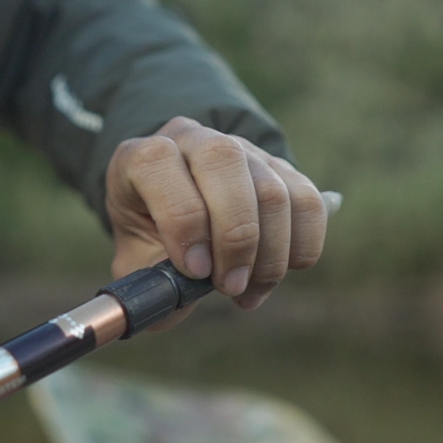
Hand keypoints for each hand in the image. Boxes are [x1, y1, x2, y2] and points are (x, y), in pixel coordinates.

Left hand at [105, 117, 327, 327]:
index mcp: (139, 157)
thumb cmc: (150, 238)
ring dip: (268, 254)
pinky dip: (301, 246)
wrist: (176, 211)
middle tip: (229, 287)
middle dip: (235, 236)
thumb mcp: (135, 258)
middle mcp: (192, 141)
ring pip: (272, 189)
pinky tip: (276, 273)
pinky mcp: (280, 168)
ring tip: (246, 292)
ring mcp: (241, 149)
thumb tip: (176, 302)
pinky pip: (307, 201)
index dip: (181, 218)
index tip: (194, 271)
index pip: (158, 163)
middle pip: (225, 163)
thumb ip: (150, 282)